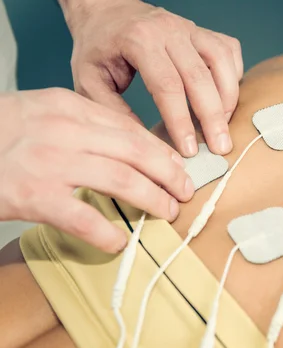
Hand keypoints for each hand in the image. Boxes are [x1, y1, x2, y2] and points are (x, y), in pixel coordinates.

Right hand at [0, 88, 193, 252]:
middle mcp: (61, 129)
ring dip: (152, 199)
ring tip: (168, 212)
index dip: (161, 151)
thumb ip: (81, 125)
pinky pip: (84, 218)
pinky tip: (119, 242)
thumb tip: (128, 149)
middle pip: (135, 151)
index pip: (129, 128)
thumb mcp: (40, 114)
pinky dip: (107, 233)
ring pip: (121, 180)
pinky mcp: (31, 196)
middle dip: (168, 173)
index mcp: (66, 105)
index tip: (178, 166)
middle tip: (185, 191)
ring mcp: (47, 162)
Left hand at [69, 0, 242, 156]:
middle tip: (220, 148)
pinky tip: (226, 98)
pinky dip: (233, 75)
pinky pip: (228, 50)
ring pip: (221, 60)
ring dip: (228, 97)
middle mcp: (168, 29)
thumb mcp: (89, 81)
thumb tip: (146, 144)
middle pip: (200, 76)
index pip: (167, 85)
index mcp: (138, 40)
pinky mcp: (202, 30)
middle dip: (213, 117)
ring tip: (225, 126)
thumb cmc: (97, 48)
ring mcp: (190, 27)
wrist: (106, 8)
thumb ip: (114, 112)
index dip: (180, 121)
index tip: (188, 151)